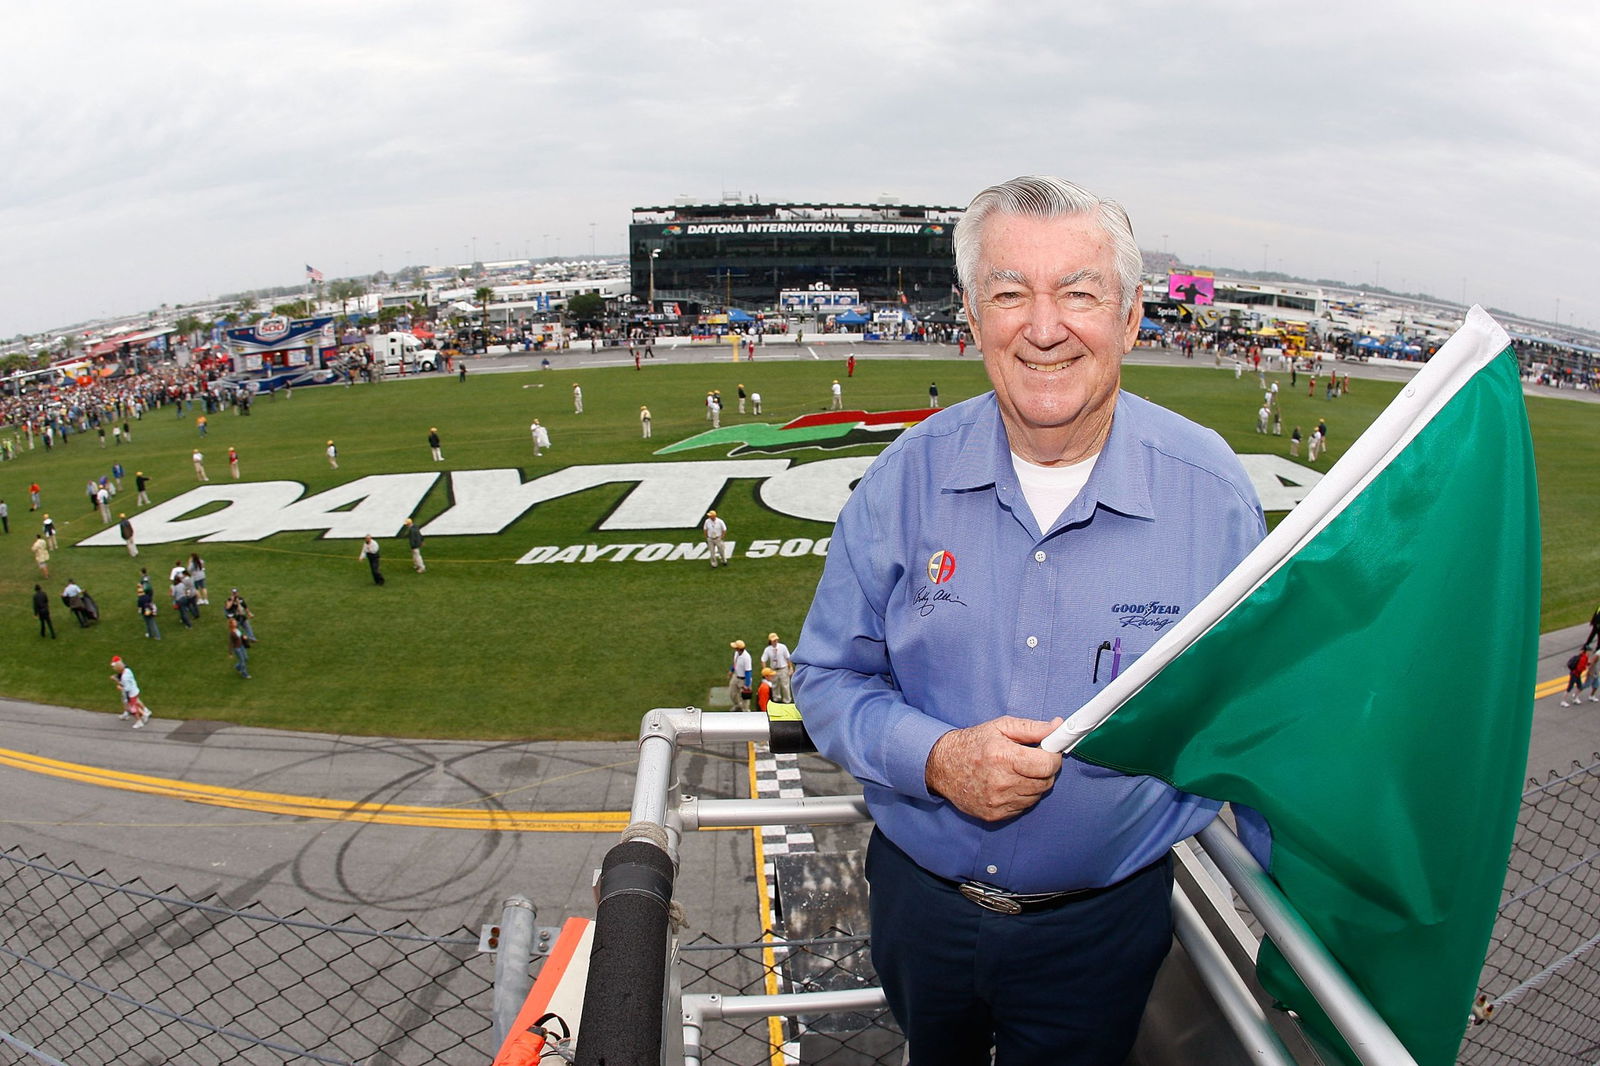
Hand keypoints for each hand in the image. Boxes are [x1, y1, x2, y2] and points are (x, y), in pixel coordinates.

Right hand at [925, 716, 1064, 821]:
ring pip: (1036, 796)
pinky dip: (1022, 796)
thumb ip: (1032, 728)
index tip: (1050, 751)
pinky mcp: (994, 815)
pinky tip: (1010, 784)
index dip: (1054, 756)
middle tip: (1034, 760)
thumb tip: (1057, 728)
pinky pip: (1023, 807)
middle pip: (1046, 782)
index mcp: (1004, 756)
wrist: (942, 767)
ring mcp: (998, 801)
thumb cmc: (973, 744)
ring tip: (1019, 771)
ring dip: (1034, 784)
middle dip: (1045, 770)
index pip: (1047, 764)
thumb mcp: (1000, 727)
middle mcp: (1001, 782)